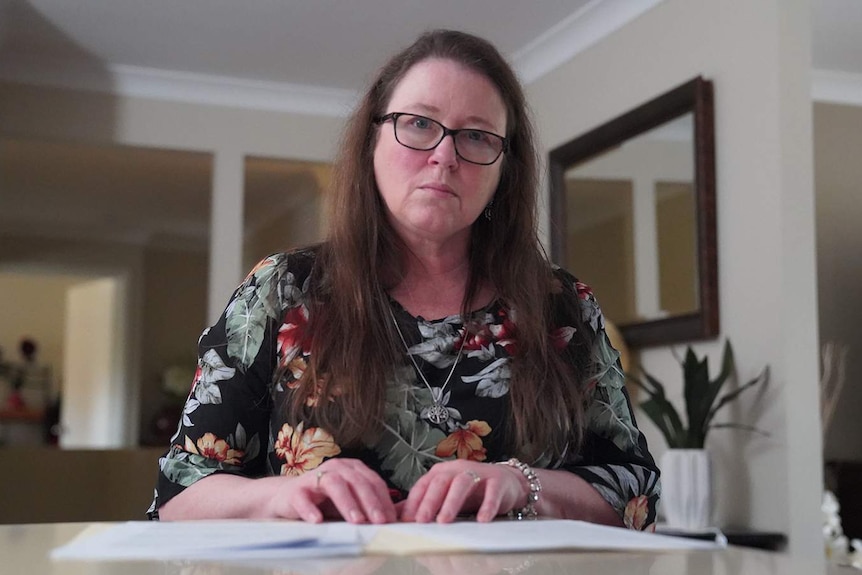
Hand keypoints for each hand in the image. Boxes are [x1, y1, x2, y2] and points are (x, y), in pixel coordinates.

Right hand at [266, 458, 396, 523]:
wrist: (290, 497)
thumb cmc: (325, 500)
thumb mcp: (352, 501)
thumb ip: (372, 505)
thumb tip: (400, 516)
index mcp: (352, 469)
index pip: (373, 481)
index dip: (383, 500)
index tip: (391, 520)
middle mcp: (336, 468)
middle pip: (357, 481)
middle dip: (370, 502)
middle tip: (378, 521)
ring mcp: (315, 477)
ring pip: (334, 484)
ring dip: (347, 503)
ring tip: (356, 520)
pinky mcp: (297, 490)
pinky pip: (303, 498)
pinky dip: (310, 508)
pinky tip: (317, 520)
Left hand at [399, 460, 527, 522]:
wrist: (505, 481)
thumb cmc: (471, 490)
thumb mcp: (445, 494)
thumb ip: (423, 503)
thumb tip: (396, 514)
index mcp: (441, 472)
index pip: (423, 485)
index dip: (414, 502)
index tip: (406, 521)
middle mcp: (457, 469)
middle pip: (440, 482)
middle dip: (429, 502)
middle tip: (421, 521)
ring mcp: (478, 473)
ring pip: (462, 484)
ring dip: (451, 503)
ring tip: (444, 520)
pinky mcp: (497, 481)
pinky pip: (492, 493)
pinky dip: (487, 506)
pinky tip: (482, 519)